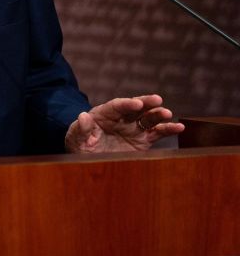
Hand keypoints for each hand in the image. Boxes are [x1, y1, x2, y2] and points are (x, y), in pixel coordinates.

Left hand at [64, 94, 184, 152]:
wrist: (88, 156)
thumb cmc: (80, 143)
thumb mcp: (75, 137)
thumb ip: (81, 128)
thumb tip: (83, 116)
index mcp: (104, 114)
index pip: (116, 106)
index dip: (126, 104)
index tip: (136, 103)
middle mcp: (121, 118)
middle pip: (135, 108)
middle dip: (146, 103)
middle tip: (157, 99)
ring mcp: (133, 128)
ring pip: (148, 118)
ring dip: (158, 115)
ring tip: (168, 114)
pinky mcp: (143, 140)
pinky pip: (157, 133)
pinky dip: (168, 130)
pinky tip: (179, 128)